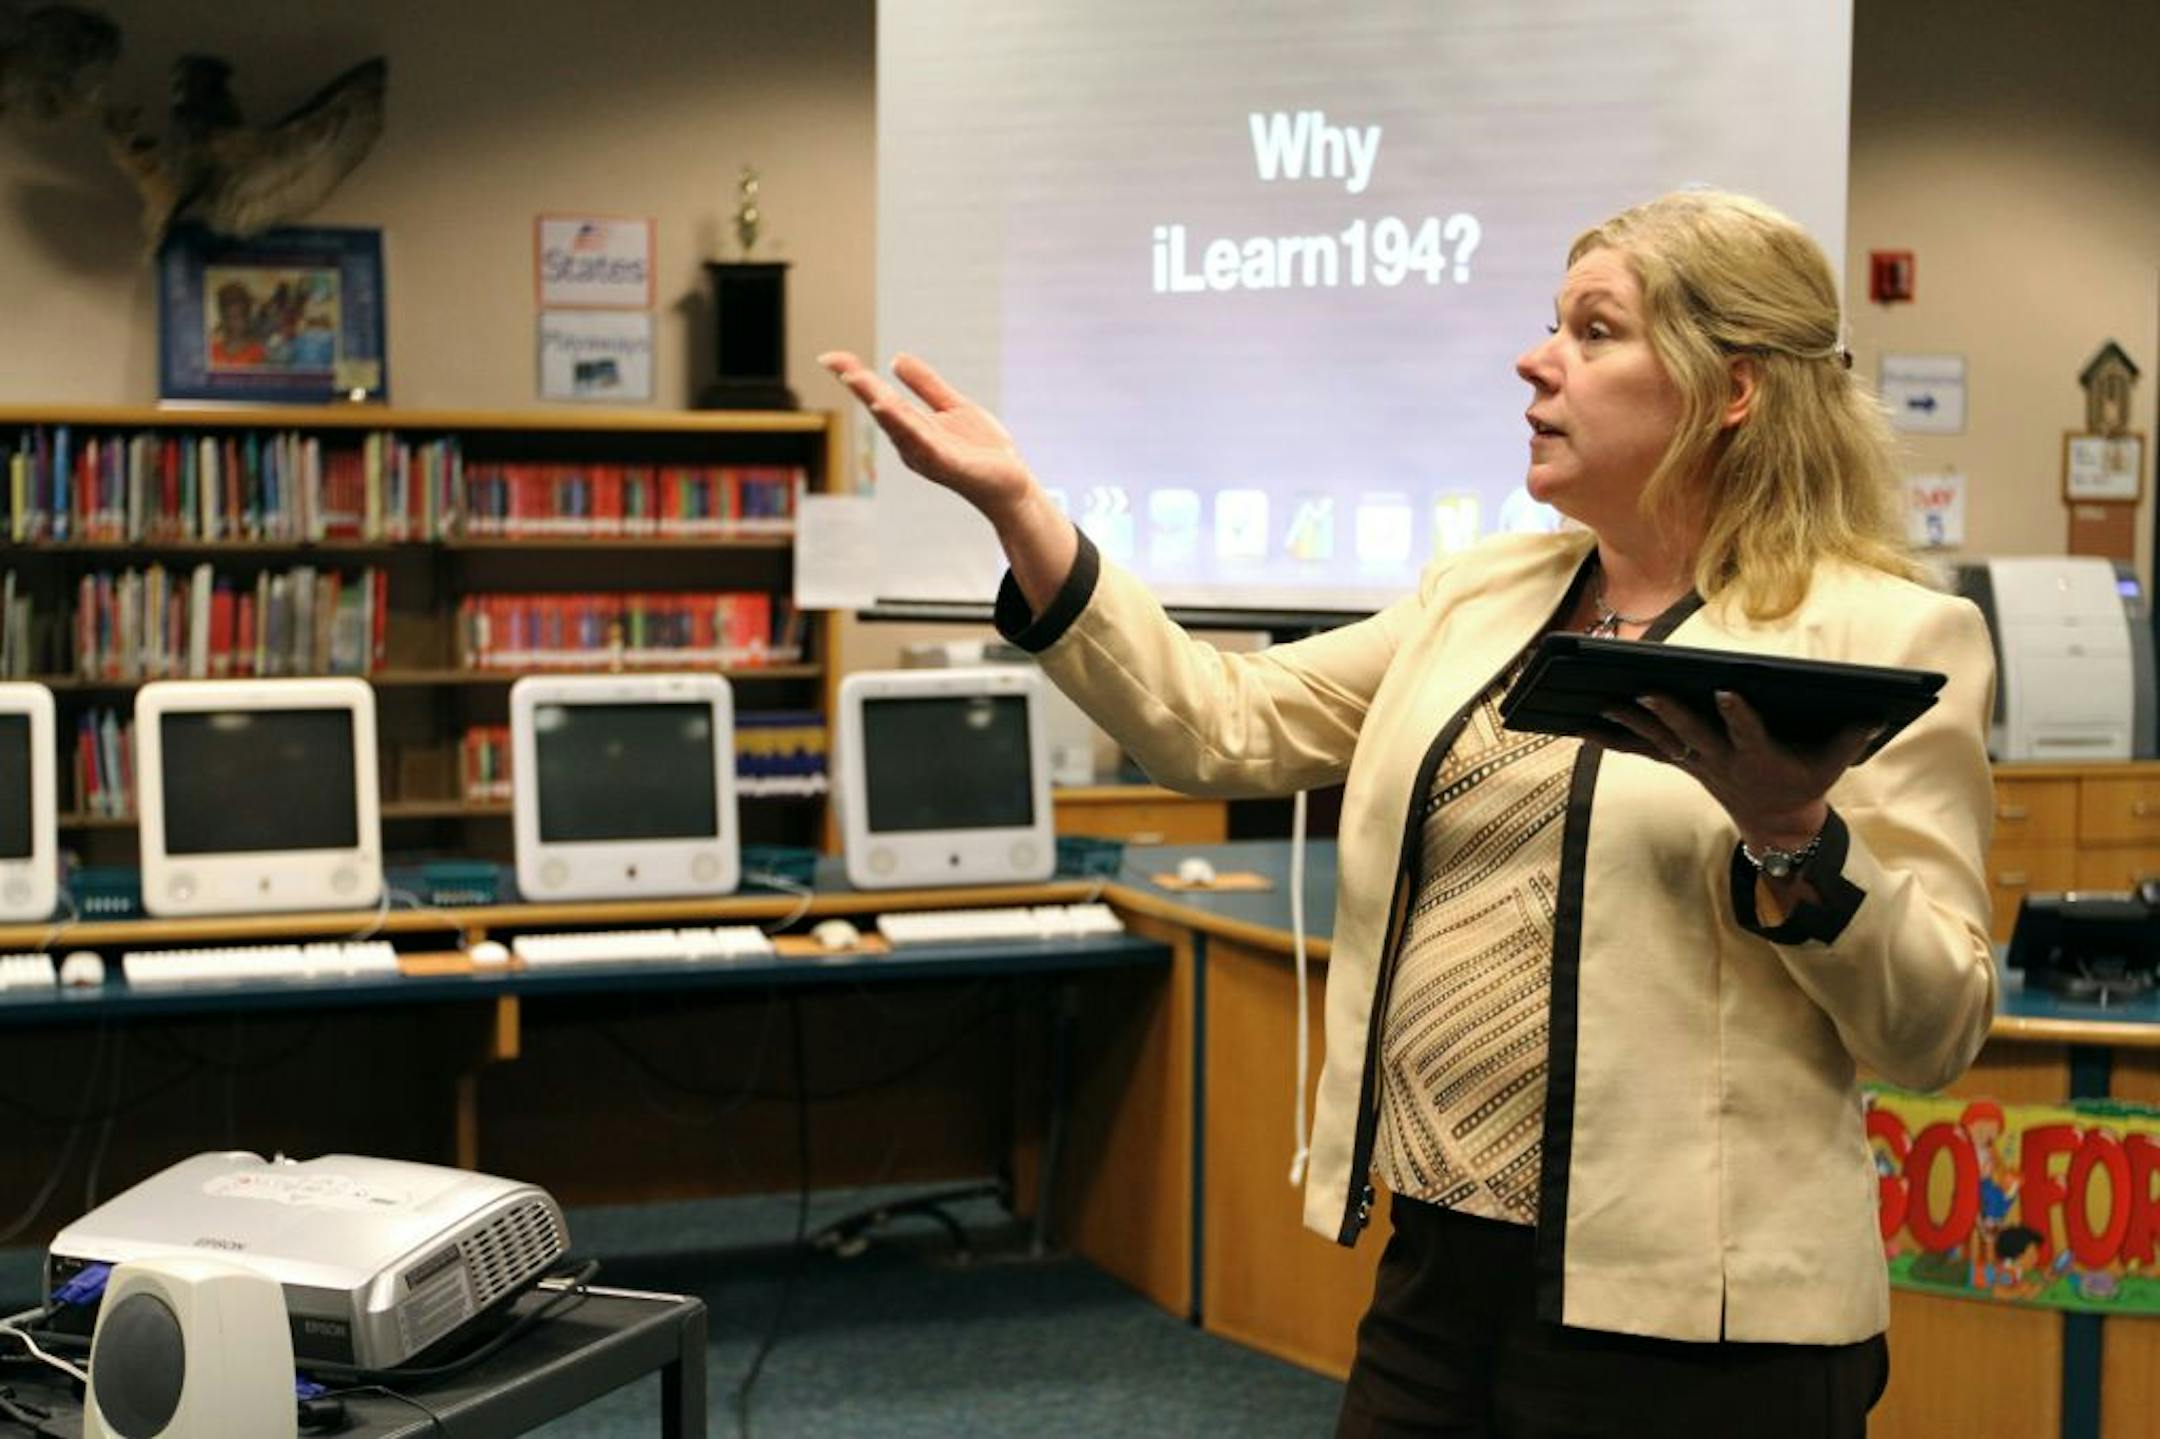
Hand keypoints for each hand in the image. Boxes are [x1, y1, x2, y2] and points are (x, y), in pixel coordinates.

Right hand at [817, 350, 1036, 524]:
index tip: (830, 357)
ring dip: (877, 402)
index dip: (855, 376)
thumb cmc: (982, 451)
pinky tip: (889, 409)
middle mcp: (911, 444)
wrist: (1012, 485)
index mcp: (911, 429)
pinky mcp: (947, 463)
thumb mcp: (953, 407)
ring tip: (857, 380)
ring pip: (898, 425)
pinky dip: (904, 426)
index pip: (878, 397)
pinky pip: (922, 442)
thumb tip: (895, 358)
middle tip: (836, 363)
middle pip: (882, 409)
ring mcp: (927, 455)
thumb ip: (926, 385)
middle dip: (860, 386)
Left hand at [1599, 689, 1878, 851]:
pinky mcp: (1682, 762)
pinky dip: (1613, 737)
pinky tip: (1582, 723)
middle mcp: (1722, 761)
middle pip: (1692, 734)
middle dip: (1668, 714)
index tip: (1725, 691)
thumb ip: (1852, 734)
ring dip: (1630, 722)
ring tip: (1599, 700)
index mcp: (1761, 756)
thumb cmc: (1808, 781)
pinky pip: (1642, 749)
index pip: (1748, 732)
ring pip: (1659, 740)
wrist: (1778, 826)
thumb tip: (1880, 708)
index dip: (1737, 714)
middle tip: (1644, 691)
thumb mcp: (1835, 761)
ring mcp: (1698, 763)